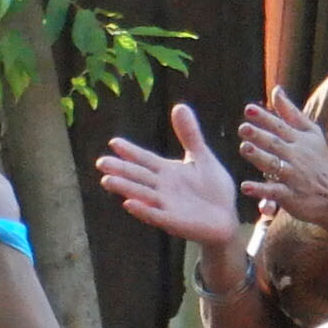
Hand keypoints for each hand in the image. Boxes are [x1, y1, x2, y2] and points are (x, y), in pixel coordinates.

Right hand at [95, 104, 249, 270]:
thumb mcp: (202, 157)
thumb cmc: (213, 189)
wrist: (226, 219)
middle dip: (119, 169)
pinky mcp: (175, 222)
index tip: (114, 142)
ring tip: (107, 181)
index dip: (131, 151)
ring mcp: (166, 206)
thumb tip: (179, 105)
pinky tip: (128, 204)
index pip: (144, 159)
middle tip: (101, 162)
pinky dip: (143, 210)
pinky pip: (156, 216)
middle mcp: (162, 188)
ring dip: (125, 188)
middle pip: (137, 176)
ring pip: (142, 195)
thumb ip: (190, 134)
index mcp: (167, 171)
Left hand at [235, 88, 327, 246]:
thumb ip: (291, 113)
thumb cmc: (319, 162)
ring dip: (259, 157)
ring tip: (244, 149)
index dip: (264, 118)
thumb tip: (276, 89)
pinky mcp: (291, 197)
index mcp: (299, 140)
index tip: (249, 110)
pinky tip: (245, 186)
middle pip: (275, 144)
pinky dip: (261, 191)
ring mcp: (293, 177)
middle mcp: (296, 156)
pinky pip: (274, 192)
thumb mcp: (311, 134)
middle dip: (260, 136)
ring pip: (274, 165)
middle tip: (243, 129)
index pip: (280, 126)